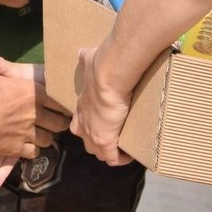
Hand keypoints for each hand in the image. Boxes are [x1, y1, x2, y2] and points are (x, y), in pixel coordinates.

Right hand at [0, 44, 68, 159]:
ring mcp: (28, 133)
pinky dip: (32, 150)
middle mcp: (36, 114)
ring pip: (48, 139)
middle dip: (57, 123)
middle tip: (52, 122)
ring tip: (40, 134)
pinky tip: (27, 145)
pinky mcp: (18, 148)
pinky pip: (34, 152)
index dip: (61, 104)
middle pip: (59, 123)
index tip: (60, 105)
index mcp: (34, 93)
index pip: (59, 100)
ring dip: (45, 137)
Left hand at [71, 46, 134, 166]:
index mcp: (81, 107)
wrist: (108, 75)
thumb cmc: (100, 67)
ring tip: (124, 146)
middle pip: (87, 142)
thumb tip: (82, 52)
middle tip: (115, 137)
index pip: (80, 124)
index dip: (91, 126)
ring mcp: (93, 134)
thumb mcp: (88, 61)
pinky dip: (121, 158)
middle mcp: (83, 124)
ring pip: (98, 152)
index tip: (104, 124)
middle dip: (99, 142)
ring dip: (110, 151)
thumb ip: (86, 58)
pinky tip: (131, 154)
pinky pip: (112, 159)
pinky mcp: (105, 141)